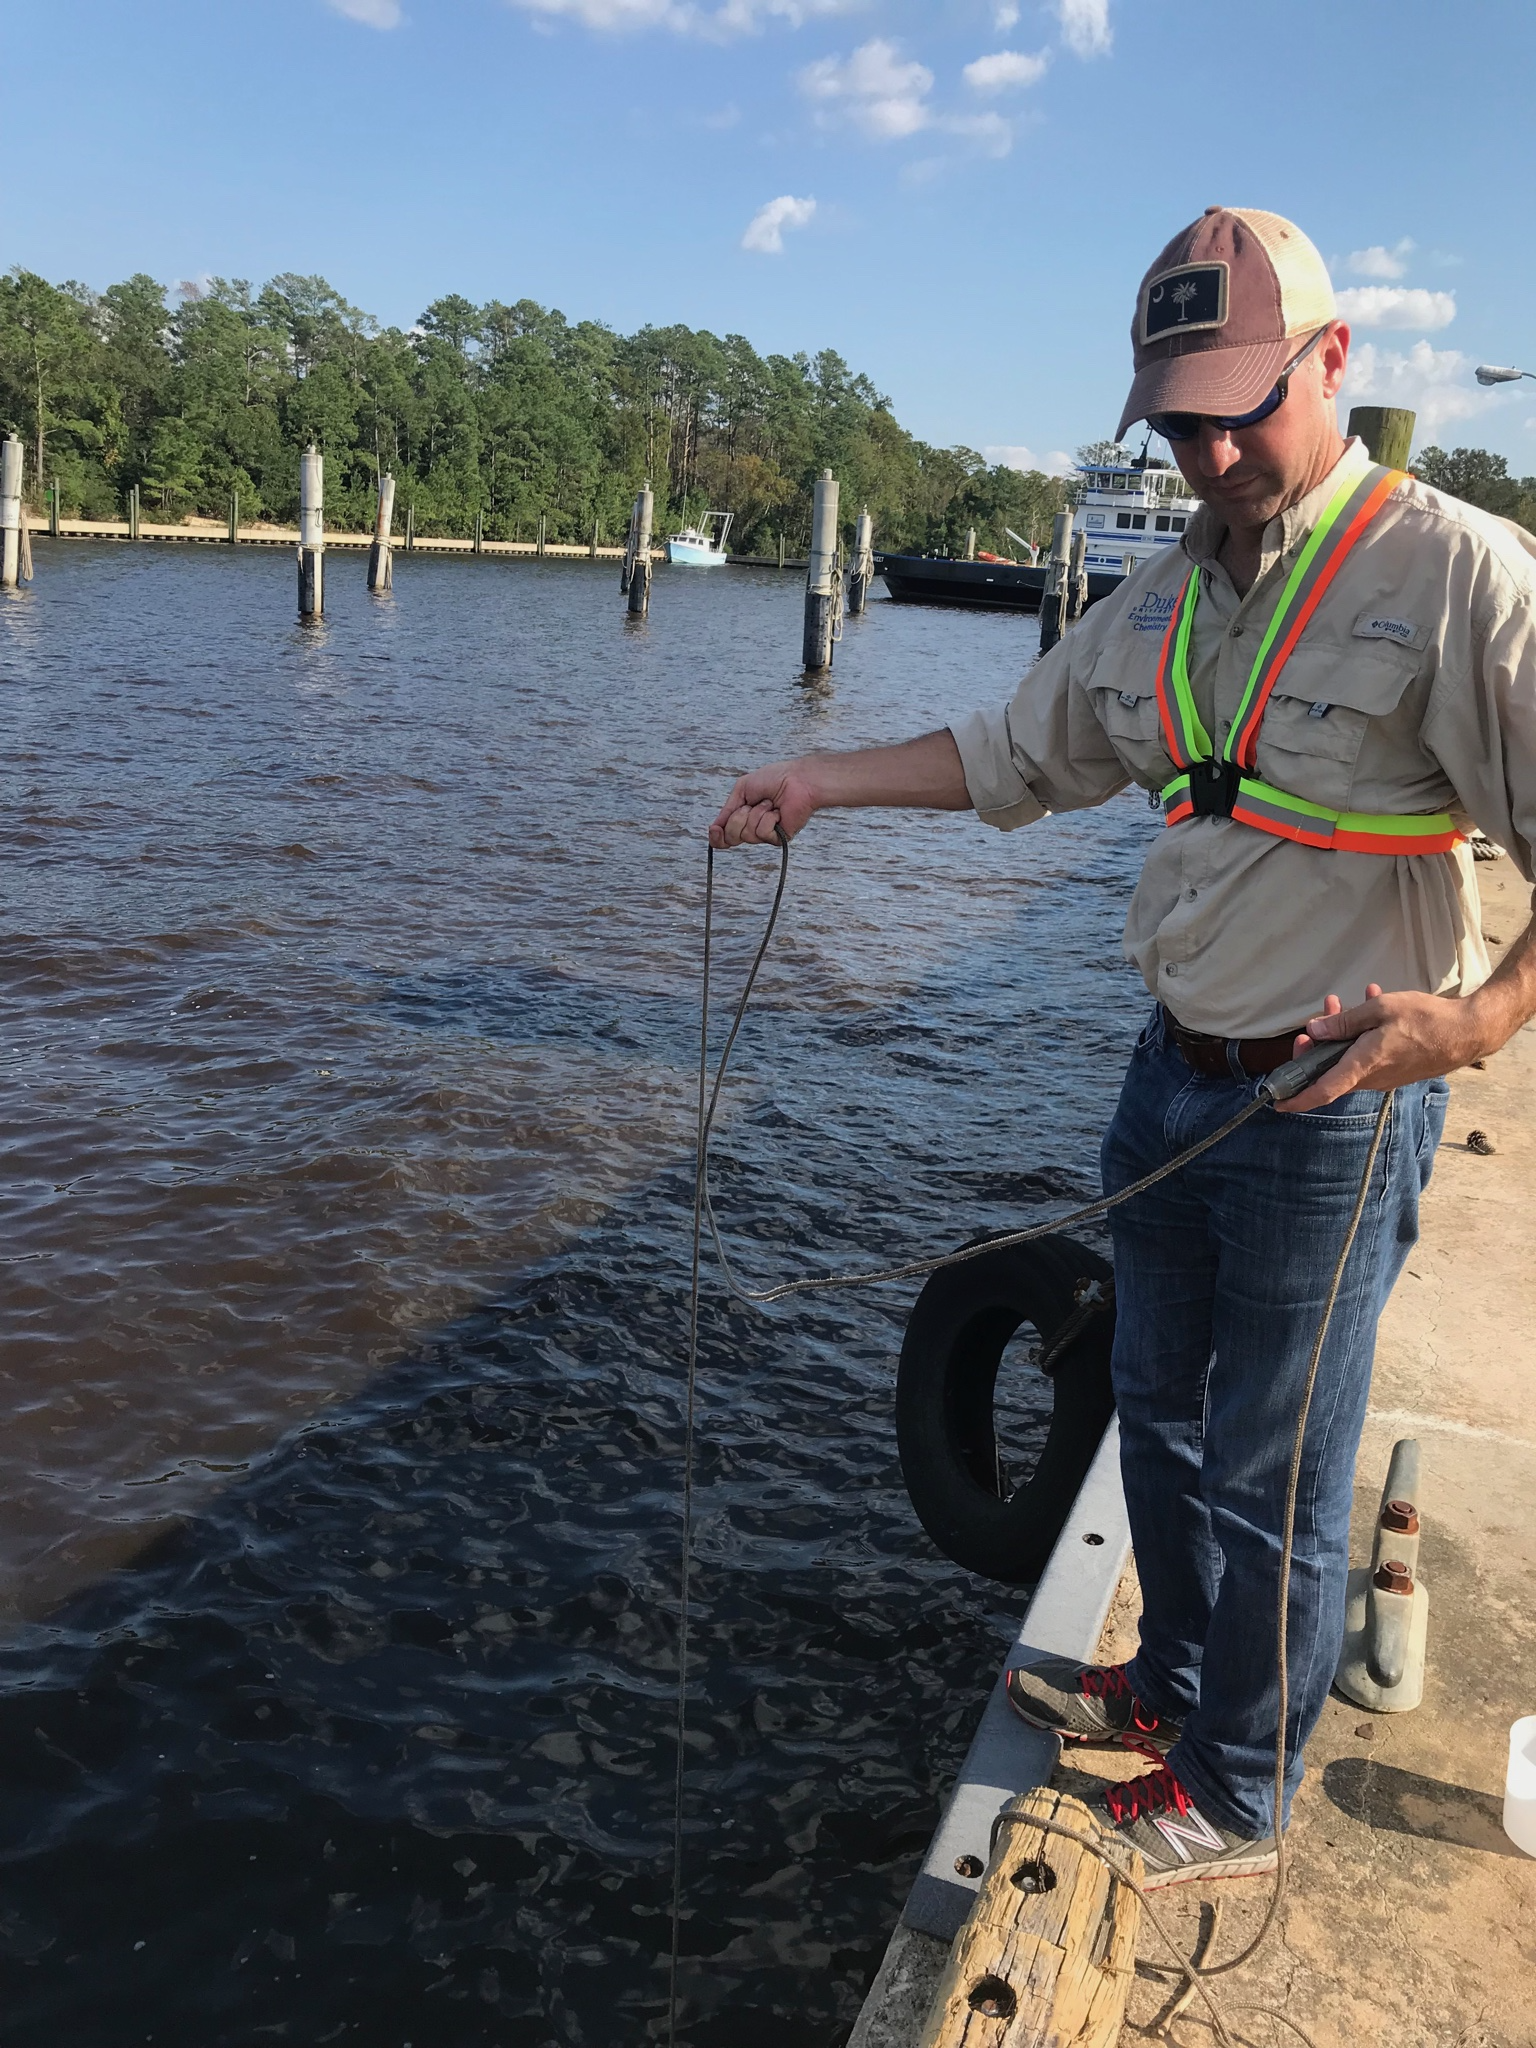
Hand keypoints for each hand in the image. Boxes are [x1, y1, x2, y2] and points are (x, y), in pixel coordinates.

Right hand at [709, 758, 819, 848]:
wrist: (796, 779)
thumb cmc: (774, 779)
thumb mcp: (742, 789)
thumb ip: (727, 809)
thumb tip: (714, 828)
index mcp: (743, 818)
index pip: (725, 837)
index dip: (717, 837)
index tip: (714, 829)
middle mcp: (753, 828)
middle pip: (731, 838)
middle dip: (738, 818)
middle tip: (751, 805)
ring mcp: (766, 835)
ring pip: (747, 835)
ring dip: (756, 814)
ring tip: (769, 804)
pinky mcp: (779, 838)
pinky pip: (763, 834)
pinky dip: (767, 818)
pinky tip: (777, 811)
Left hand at [1274, 983, 1486, 1112]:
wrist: (1468, 1032)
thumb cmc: (1426, 1019)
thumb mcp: (1380, 1010)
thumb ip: (1344, 1022)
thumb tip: (1314, 1031)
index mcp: (1364, 1065)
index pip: (1323, 1090)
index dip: (1298, 1099)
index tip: (1277, 1103)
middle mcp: (1372, 1077)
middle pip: (1330, 1071)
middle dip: (1314, 1049)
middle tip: (1312, 1025)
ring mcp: (1385, 1076)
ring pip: (1348, 1060)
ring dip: (1338, 1036)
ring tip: (1337, 1003)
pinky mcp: (1396, 1070)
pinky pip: (1368, 1056)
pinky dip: (1359, 1036)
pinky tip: (1367, 1004)